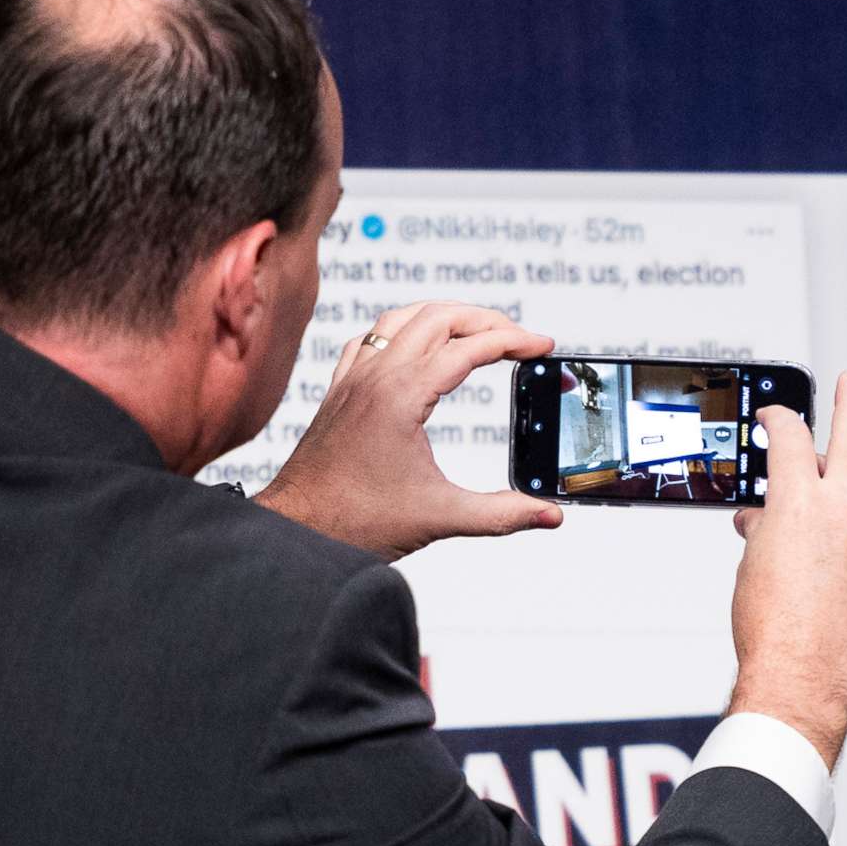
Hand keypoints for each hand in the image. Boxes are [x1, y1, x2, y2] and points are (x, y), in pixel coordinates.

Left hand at [256, 303, 563, 561]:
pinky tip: (415, 344)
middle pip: (439, 317)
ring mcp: (353, 379)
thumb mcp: (442, 517)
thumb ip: (503, 514)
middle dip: (487, 319)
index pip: (469, 348)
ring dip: (445, 315)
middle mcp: (376, 376)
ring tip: (478, 330)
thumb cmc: (356, 523)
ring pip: (403, 317)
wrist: (296, 530)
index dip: (514, 341)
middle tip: (520, 338)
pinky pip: (371, 338)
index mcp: (402, 396)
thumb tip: (551, 516)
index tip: (543, 346)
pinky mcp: (339, 391)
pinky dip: (402, 329)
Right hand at [727, 372, 846, 767]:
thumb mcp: (752, 568)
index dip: (778, 418)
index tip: (773, 416)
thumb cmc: (769, 633)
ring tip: (826, 494)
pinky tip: (835, 558)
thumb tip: (764, 523)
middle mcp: (846, 515)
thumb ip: (764, 533)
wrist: (800, 685)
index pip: (792, 438)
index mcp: (801, 505)